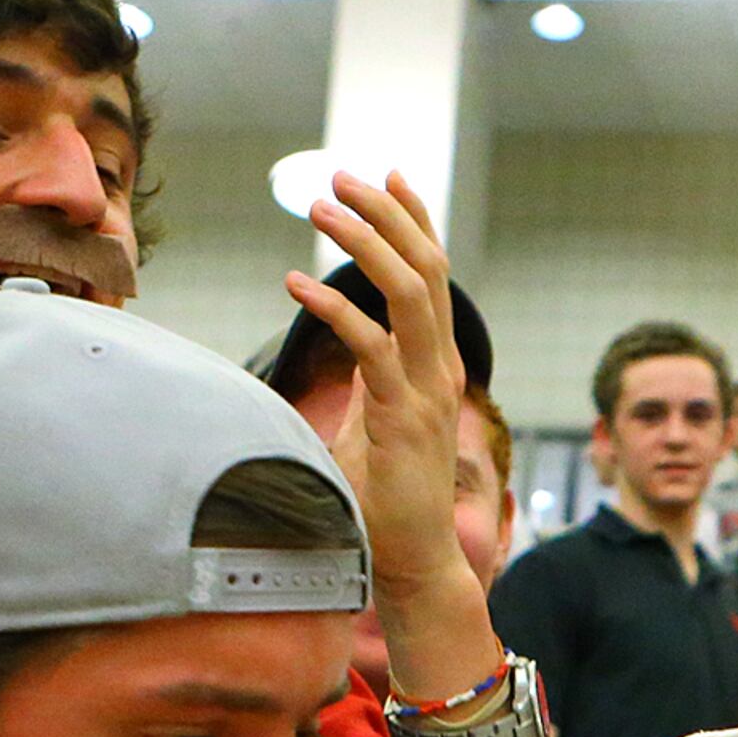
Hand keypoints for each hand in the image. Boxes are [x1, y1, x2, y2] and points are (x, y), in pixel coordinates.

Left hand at [291, 170, 481, 633]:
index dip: (415, 220)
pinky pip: (373, 348)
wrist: (414, 562)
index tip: (389, 174)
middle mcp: (441, 370)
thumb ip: (367, 379)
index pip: (434, 275)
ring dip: (366, 244)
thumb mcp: (374, 422)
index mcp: (438, 365)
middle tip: (341, 176)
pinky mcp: (402, 418)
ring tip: (322, 209)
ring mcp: (427, 393)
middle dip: (387, 214)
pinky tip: (296, 285)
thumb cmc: (386, 499)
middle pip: (427, 269)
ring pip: (410, 295)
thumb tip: (338, 348)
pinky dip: (335, 310)